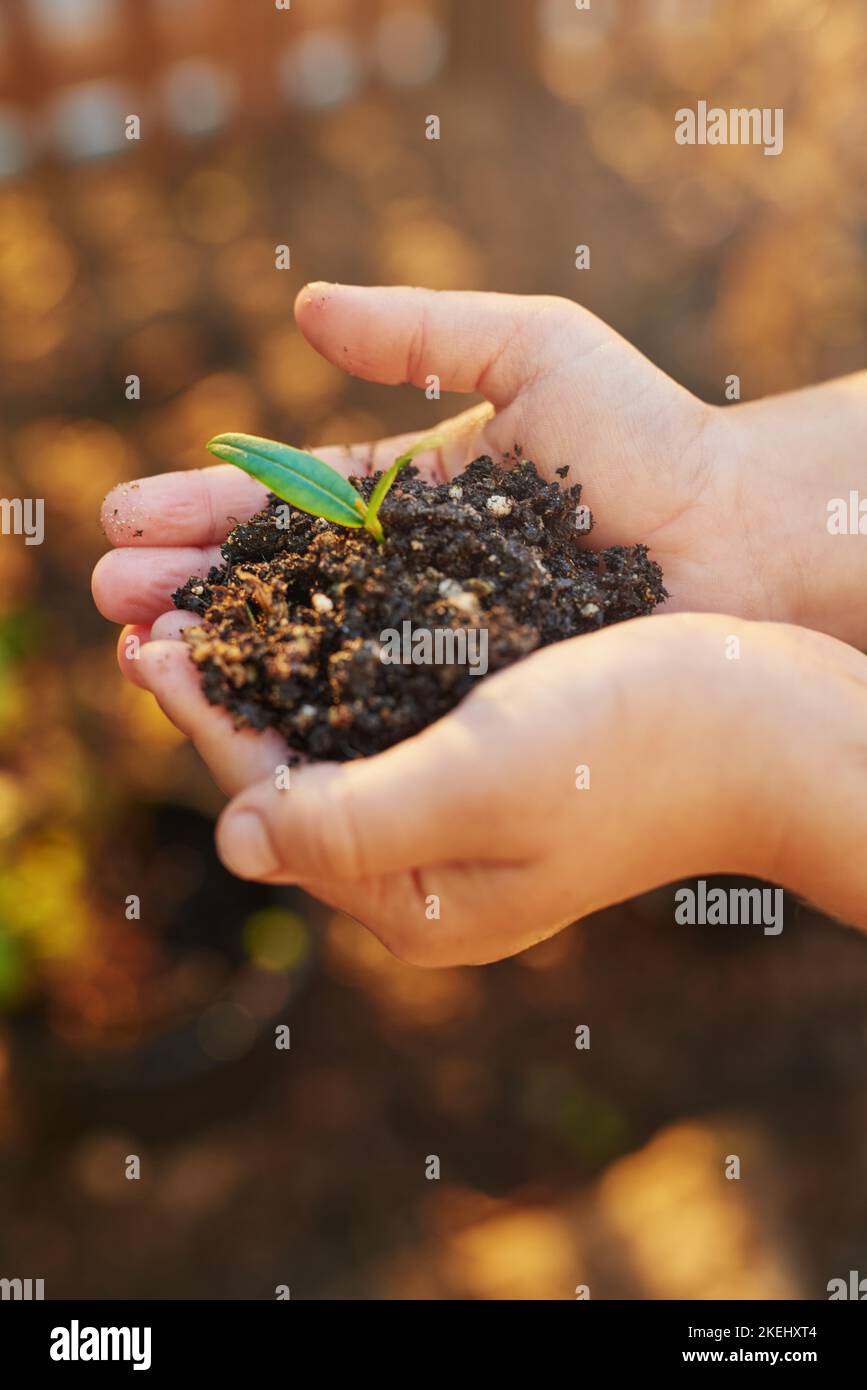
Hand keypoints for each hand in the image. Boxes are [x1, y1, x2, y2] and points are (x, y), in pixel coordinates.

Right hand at [93, 281, 831, 641]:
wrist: (744, 539)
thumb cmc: (649, 437)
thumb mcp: (532, 350)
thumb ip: (420, 331)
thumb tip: (301, 306)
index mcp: (414, 497)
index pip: (290, 502)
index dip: (208, 509)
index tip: (126, 517)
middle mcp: (415, 576)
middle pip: (283, 582)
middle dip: (194, 584)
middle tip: (108, 597)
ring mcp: (441, 645)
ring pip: (315, 648)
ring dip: (226, 648)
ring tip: (142, 649)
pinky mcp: (473, 703)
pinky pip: (377, 706)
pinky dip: (308, 706)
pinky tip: (242, 708)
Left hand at [109, 612, 866, 964]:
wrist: (767, 721)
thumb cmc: (639, 746)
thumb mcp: (482, 781)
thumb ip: (352, 822)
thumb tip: (234, 843)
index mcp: (418, 897)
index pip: (272, 804)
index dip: (204, 718)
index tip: (149, 640)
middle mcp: (429, 871)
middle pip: (290, 774)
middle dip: (223, 692)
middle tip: (150, 613)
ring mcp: (461, 821)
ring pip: (331, 737)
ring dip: (267, 667)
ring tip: (207, 601)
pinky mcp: (492, 768)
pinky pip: (385, 715)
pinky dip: (335, 661)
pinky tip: (306, 609)